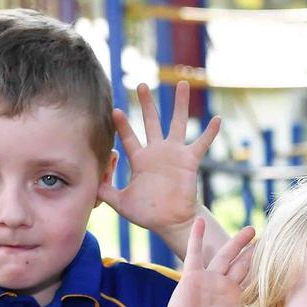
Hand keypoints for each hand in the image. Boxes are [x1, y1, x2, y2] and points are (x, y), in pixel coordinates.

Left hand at [99, 82, 220, 237]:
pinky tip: (218, 119)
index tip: (115, 110)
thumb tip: (88, 181)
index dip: (122, 125)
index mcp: (140, 160)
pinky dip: (210, 133)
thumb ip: (104, 191)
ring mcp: (175, 154)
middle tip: (141, 85)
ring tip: (183, 84)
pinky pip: (201, 144)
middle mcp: (157, 152)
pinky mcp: (190, 161)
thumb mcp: (120, 202)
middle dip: (146, 104)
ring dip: (180, 104)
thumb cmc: (148, 213)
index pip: (129, 137)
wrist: (171, 222)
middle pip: (151, 122)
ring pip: (177, 123)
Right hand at [157, 218, 269, 306]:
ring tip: (251, 229)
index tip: (285, 260)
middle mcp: (225, 287)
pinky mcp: (193, 277)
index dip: (268, 272)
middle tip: (272, 239)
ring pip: (227, 256)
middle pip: (245, 265)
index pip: (256, 282)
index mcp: (238, 300)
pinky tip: (200, 222)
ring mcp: (210, 280)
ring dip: (238, 242)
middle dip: (256, 253)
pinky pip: (194, 253)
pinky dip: (196, 237)